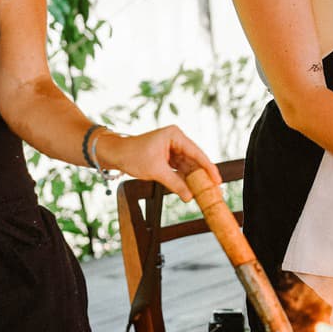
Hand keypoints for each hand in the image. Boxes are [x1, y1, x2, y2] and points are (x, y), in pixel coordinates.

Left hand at [97, 125, 219, 201]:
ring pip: (189, 165)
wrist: (115, 154)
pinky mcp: (168, 156)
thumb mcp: (156, 171)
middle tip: (214, 188)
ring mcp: (173, 148)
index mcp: (174, 135)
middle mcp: (176, 139)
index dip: (208, 167)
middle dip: (203, 174)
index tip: (217, 179)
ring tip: (205, 190)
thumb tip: (189, 196)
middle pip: (195, 159)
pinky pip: (181, 168)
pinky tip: (193, 187)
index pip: (196, 153)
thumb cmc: (132, 155)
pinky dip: (186, 178)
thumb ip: (175, 184)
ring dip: (195, 178)